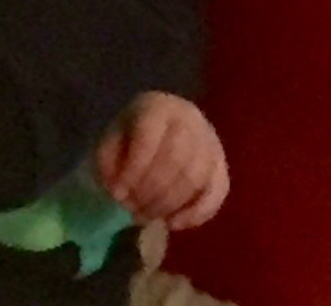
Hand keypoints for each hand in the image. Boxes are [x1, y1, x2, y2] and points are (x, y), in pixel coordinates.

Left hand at [97, 92, 229, 231]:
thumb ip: (108, 164)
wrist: (157, 133)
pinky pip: (219, 190)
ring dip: (169, 205)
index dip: (133, 169)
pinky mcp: (221, 163)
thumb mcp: (109, 145)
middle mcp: (190, 118)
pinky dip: (197, 213)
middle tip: (132, 210)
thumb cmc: (129, 141)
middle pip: (178, 158)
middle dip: (152, 191)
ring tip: (146, 216)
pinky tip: (174, 223)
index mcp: (158, 107)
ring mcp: (210, 140)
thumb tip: (121, 191)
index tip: (117, 195)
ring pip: (198, 176)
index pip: (150, 136)